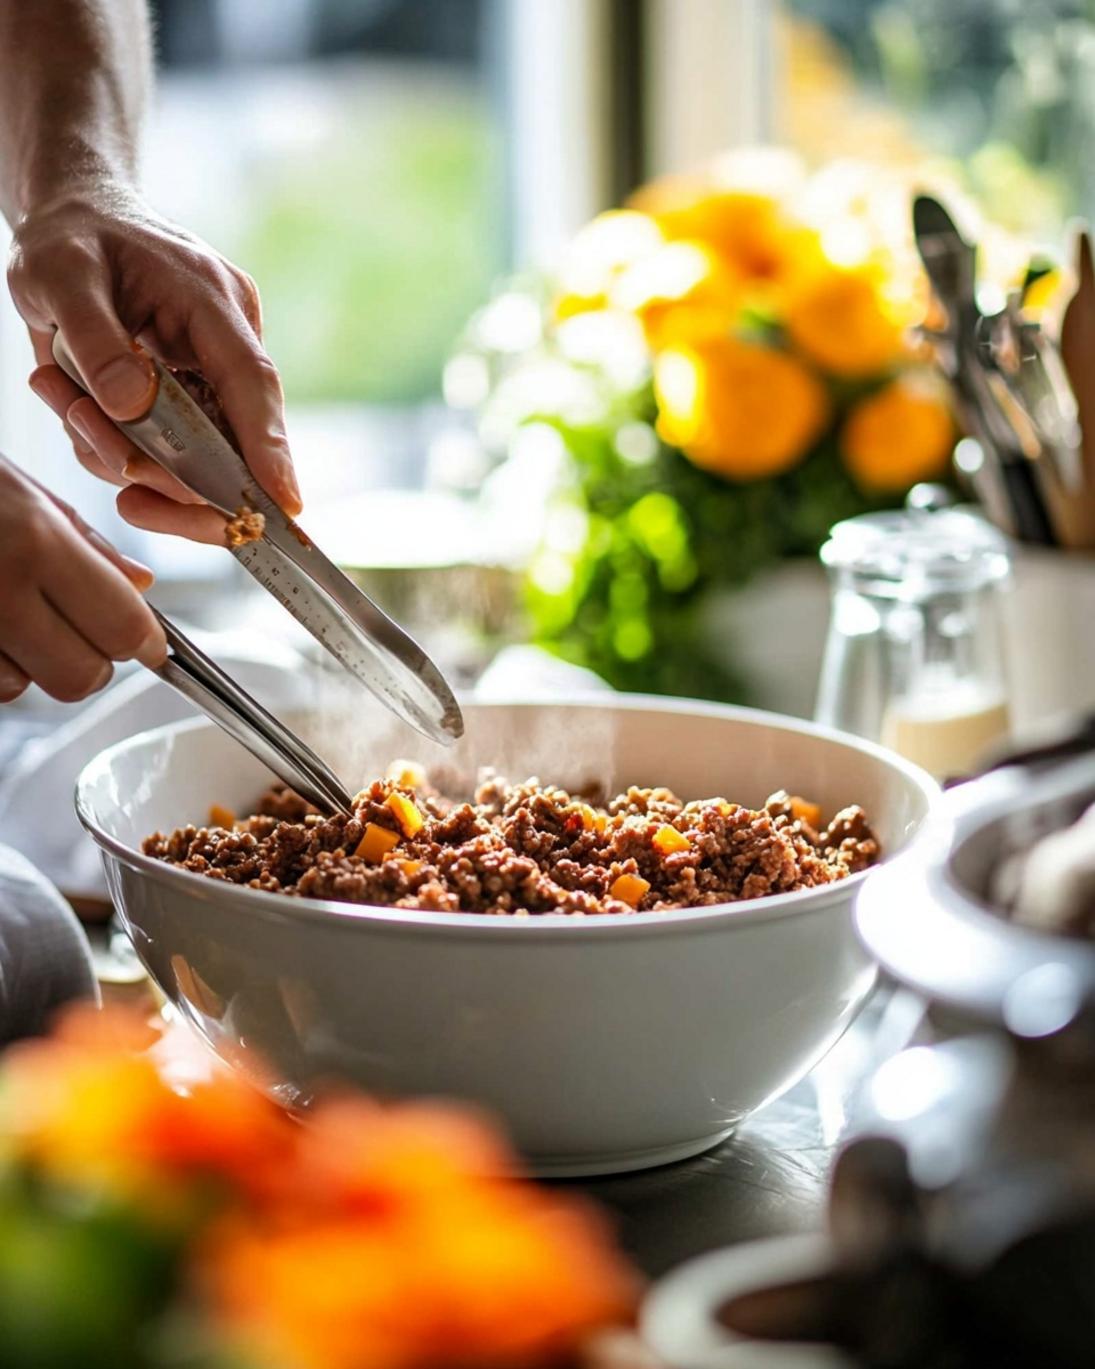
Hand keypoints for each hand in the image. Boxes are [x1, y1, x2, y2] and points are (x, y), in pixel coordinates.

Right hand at [0, 456, 165, 702]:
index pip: (125, 627)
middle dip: (88, 658)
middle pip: (82, 677)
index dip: (143, 640)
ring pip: (24, 689)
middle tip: (71, 623)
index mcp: (34, 541)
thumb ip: (83, 542)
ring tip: (3, 609)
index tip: (145, 639)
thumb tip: (140, 587)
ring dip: (26, 663)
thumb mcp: (15, 482)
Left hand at [7, 181, 300, 544]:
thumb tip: (133, 407)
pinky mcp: (192, 395)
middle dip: (166, 472)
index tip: (285, 503)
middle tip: (103, 464)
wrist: (73, 221)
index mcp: (213, 301)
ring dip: (120, 449)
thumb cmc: (68, 239)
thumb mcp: (60, 276)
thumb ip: (95, 342)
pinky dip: (115, 443)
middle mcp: (227, 343)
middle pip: (230, 440)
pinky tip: (75, 401)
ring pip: (191, 455)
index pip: (253, 381)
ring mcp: (213, 372)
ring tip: (61, 396)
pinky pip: (165, 449)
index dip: (269, 447)